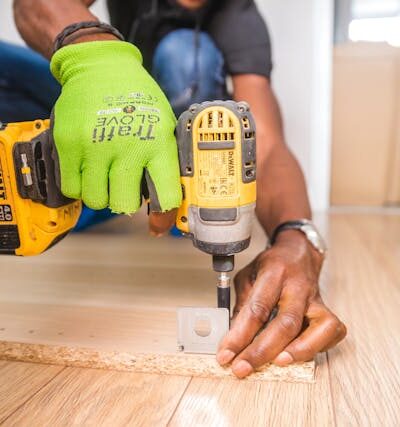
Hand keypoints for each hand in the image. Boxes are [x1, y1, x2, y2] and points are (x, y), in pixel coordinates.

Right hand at [50, 41, 180, 232]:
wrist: (102, 67)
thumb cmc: (139, 99)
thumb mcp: (165, 126)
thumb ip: (166, 162)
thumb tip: (168, 203)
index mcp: (159, 143)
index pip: (166, 195)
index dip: (163, 216)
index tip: (159, 223)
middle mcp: (128, 147)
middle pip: (124, 205)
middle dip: (126, 202)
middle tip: (125, 188)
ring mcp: (95, 146)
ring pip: (97, 200)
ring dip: (102, 194)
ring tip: (105, 175)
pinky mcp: (69, 144)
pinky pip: (72, 188)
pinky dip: (80, 186)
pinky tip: (88, 170)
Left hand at [216, 230, 346, 377]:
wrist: (298, 252)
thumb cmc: (271, 266)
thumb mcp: (248, 276)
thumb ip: (242, 304)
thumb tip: (232, 338)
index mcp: (274, 273)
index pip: (257, 308)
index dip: (240, 335)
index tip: (225, 354)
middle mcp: (298, 286)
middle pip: (286, 323)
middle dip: (262, 351)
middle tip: (242, 368)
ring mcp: (316, 299)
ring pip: (318, 328)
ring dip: (298, 351)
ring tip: (276, 364)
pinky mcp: (327, 309)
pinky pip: (332, 332)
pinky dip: (318, 347)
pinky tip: (298, 354)